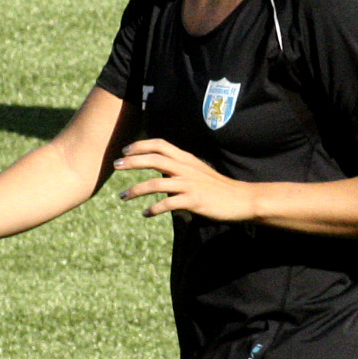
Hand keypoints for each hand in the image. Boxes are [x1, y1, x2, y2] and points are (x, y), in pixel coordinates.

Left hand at [115, 140, 257, 222]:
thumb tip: (161, 173)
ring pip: (157, 184)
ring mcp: (190, 185)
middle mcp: (186, 169)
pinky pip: (168, 205)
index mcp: (187, 159)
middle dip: (132, 162)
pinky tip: (145, 214)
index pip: (161, 145)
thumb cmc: (218, 188)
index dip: (141, 145)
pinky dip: (154, 209)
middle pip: (154, 159)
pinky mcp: (194, 201)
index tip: (125, 150)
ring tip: (123, 197)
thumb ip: (179, 170)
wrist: (242, 199)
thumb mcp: (198, 172)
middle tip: (116, 166)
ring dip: (136, 190)